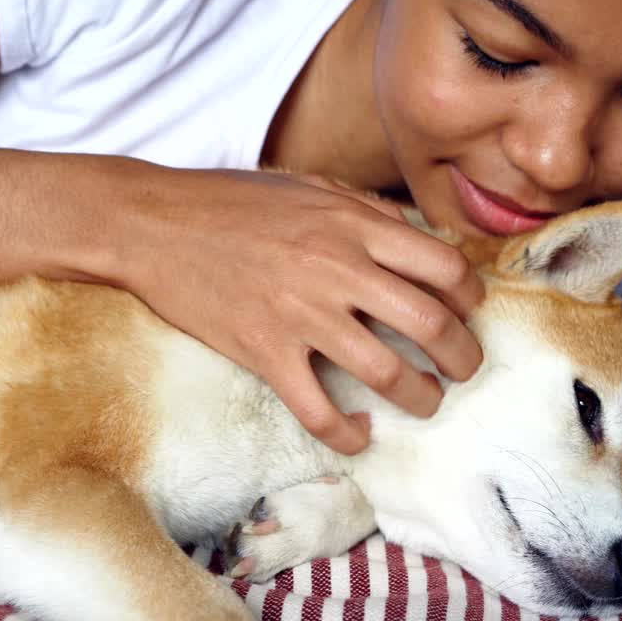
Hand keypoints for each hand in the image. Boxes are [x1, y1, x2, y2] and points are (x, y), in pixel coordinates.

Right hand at [117, 168, 485, 453]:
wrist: (152, 223)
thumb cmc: (228, 200)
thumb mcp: (306, 185)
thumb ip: (363, 209)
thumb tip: (412, 235)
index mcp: (352, 224)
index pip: (443, 265)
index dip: (469, 295)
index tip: (466, 311)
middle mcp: (336, 267)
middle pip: (431, 323)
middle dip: (462, 356)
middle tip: (464, 369)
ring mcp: (300, 313)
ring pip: (386, 372)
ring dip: (420, 397)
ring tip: (425, 401)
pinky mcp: (263, 351)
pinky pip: (318, 409)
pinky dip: (347, 434)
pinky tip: (358, 435)